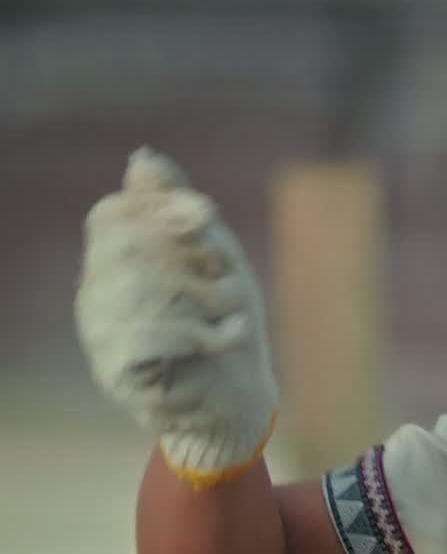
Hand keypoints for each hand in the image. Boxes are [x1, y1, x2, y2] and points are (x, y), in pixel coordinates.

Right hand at [76, 148, 278, 487]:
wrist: (242, 398)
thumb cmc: (228, 324)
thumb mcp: (214, 257)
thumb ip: (179, 209)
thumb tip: (143, 156)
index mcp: (116, 263)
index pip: (113, 216)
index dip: (159, 210)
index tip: (207, 219)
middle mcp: (97, 296)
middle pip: (122, 246)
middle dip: (186, 257)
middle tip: (228, 286)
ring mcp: (101, 336)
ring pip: (136, 290)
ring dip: (202, 299)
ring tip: (230, 318)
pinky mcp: (118, 374)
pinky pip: (147, 337)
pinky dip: (199, 336)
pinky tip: (221, 342)